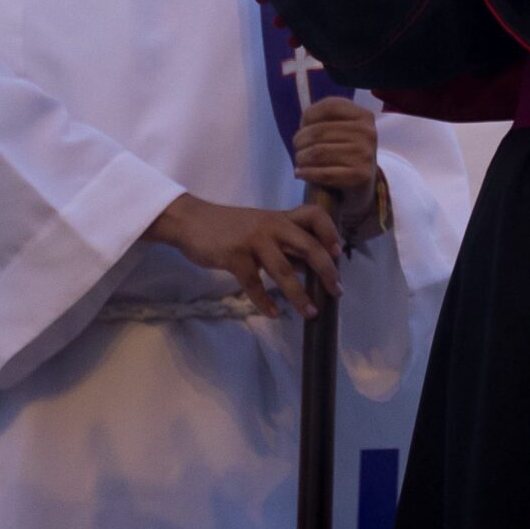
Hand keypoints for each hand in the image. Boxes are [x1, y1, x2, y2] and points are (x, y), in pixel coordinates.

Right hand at [147, 194, 341, 318]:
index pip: (315, 215)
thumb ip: (286, 245)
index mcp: (281, 218)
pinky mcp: (234, 256)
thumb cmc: (230, 228)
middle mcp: (272, 226)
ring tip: (310, 313)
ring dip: (299, 295)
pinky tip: (274, 313)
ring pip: (284, 270)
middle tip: (336, 291)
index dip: (330, 232)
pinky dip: (265, 301)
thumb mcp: (262, 230)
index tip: (338, 253)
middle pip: (308, 245)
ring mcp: (253, 240)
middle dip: (326, 270)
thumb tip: (314, 267)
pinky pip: (254, 283)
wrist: (191, 221)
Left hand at [293, 97, 382, 235]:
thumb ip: (324, 121)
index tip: (302, 127)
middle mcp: (367, 132)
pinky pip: (324, 173)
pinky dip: (307, 173)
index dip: (308, 116)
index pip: (329, 107)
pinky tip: (300, 173)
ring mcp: (365, 154)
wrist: (363, 186)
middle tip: (297, 149)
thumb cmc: (345, 154)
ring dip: (301, 158)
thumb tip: (302, 125)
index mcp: (363, 116)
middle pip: (319, 131)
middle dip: (300, 141)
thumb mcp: (341, 131)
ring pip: (318, 152)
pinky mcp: (360, 176)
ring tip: (299, 161)